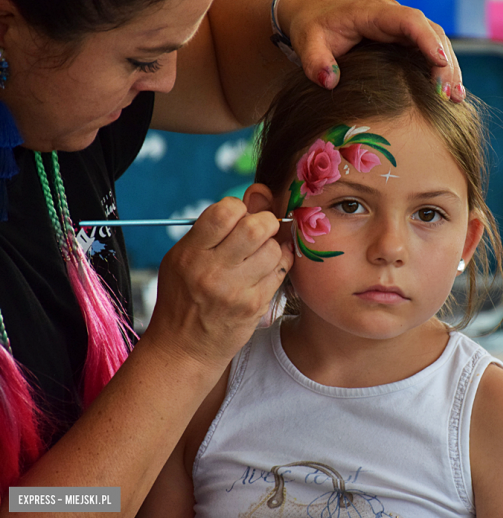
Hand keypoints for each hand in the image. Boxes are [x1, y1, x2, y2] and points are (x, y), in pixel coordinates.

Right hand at [144, 197, 293, 368]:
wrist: (184, 348)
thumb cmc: (185, 296)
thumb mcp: (186, 258)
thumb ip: (218, 226)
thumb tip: (259, 191)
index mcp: (190, 252)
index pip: (226, 211)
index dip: (240, 207)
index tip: (239, 218)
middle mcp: (211, 270)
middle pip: (257, 227)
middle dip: (265, 223)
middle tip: (261, 231)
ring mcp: (234, 290)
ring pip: (273, 249)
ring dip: (272, 247)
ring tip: (260, 257)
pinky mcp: (253, 306)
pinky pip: (280, 272)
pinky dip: (278, 267)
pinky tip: (266, 272)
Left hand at [276, 0, 464, 101]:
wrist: (313, 15)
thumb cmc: (312, 27)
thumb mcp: (307, 42)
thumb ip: (315, 61)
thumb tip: (329, 81)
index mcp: (373, 12)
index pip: (408, 21)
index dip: (426, 40)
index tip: (440, 62)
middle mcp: (394, 17)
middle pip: (431, 32)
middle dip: (444, 62)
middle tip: (449, 95)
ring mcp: (401, 29)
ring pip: (436, 42)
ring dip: (449, 69)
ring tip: (455, 99)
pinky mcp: (404, 41)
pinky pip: (429, 52)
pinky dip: (441, 72)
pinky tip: (449, 96)